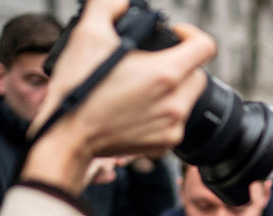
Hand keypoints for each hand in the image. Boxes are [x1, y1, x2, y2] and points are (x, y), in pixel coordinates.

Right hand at [23, 0, 214, 194]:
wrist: (67, 135)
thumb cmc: (77, 87)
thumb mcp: (88, 34)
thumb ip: (107, 6)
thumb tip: (121, 1)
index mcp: (165, 74)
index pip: (205, 46)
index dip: (191, 33)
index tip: (176, 35)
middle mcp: (175, 103)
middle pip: (199, 74)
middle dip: (183, 63)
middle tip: (156, 61)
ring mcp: (172, 126)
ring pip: (189, 99)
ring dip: (174, 88)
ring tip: (146, 84)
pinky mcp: (164, 143)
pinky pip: (177, 122)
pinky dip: (165, 112)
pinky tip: (141, 107)